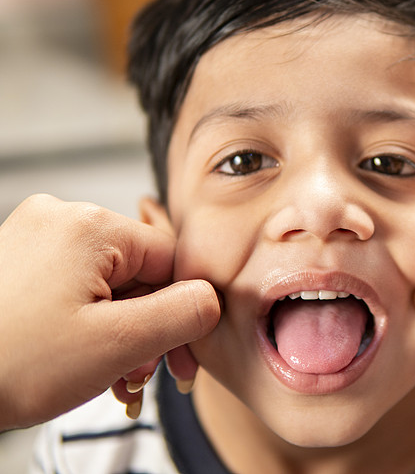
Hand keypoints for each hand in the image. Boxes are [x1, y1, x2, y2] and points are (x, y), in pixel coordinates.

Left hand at [0, 195, 219, 429]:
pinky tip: (85, 360)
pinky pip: (77, 287)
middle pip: (140, 273)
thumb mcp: (117, 344)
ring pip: (110, 284)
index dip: (184, 313)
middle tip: (140, 376)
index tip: (181, 359)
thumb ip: (184, 314)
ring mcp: (34, 238)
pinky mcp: (18, 261)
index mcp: (89, 226)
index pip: (172, 261)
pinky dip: (89, 323)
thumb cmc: (9, 364)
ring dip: (120, 332)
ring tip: (110, 377)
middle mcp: (60, 219)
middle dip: (147, 328)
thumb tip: (212, 299)